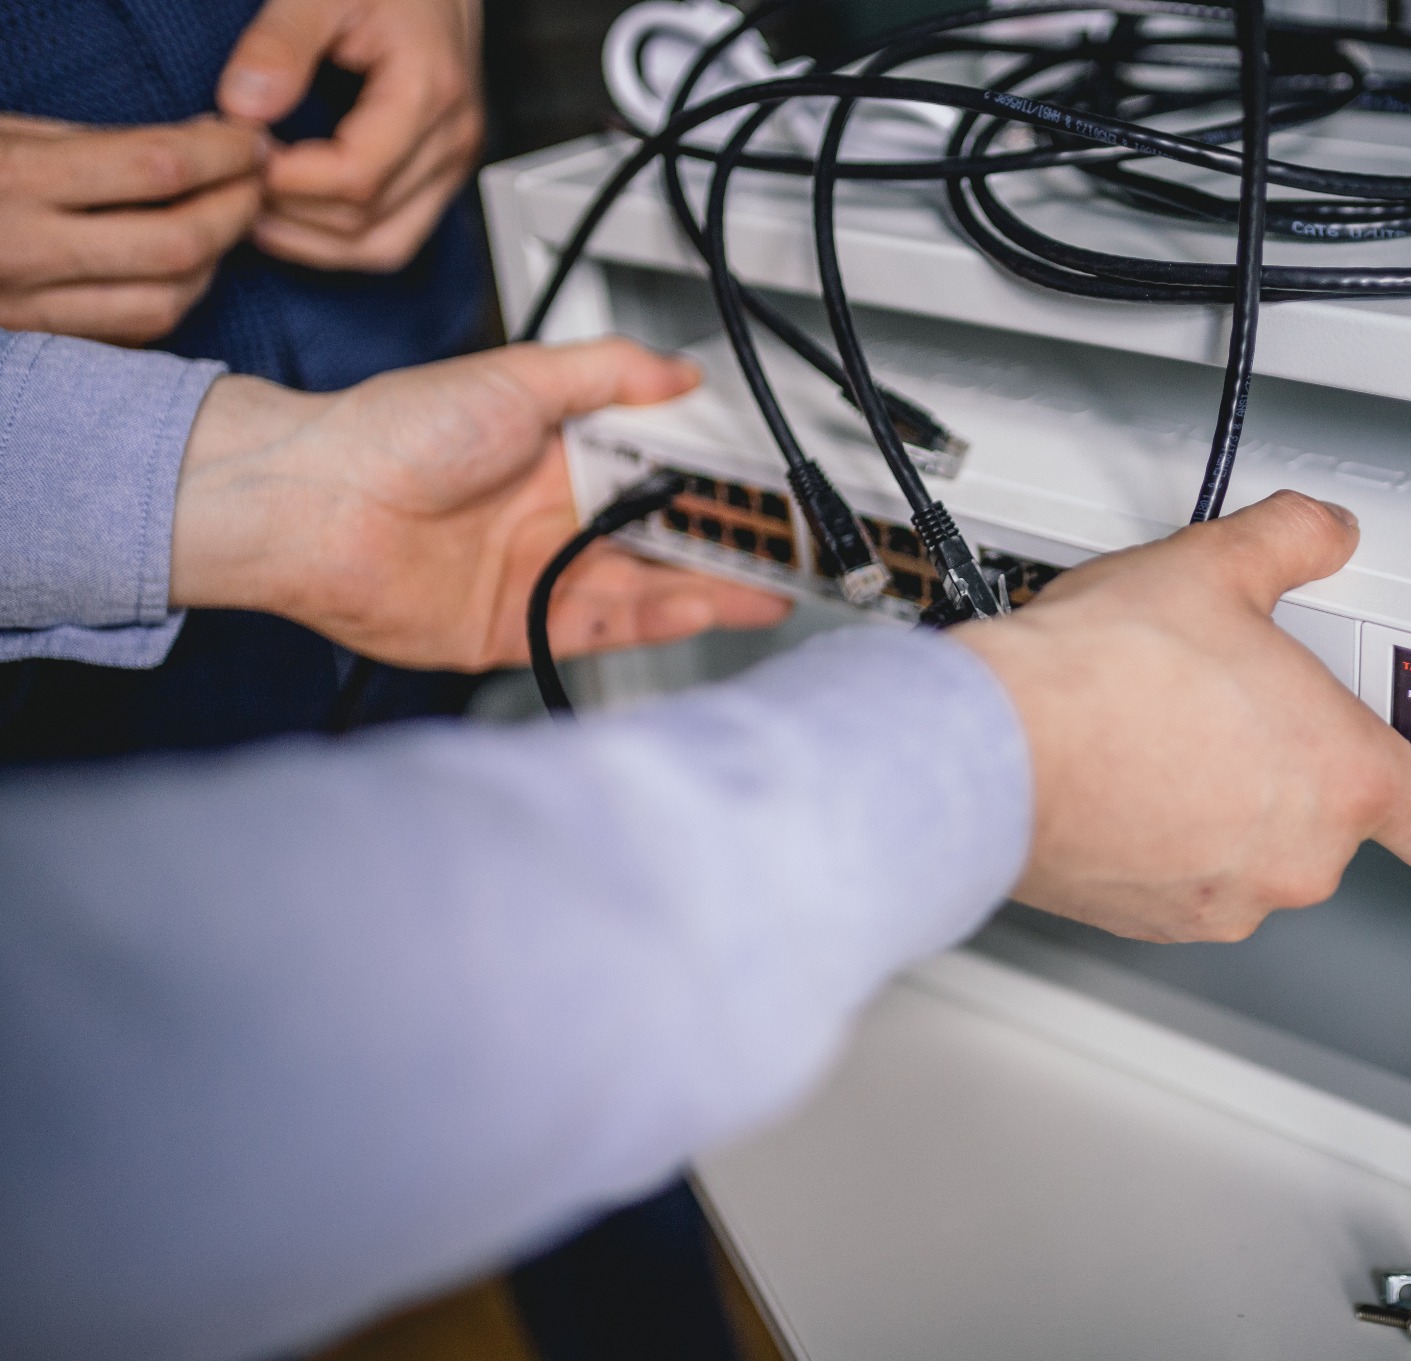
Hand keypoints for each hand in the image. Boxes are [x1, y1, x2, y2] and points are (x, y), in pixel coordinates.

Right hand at [0, 114, 264, 344]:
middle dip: (235, 211)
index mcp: (15, 178)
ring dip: (212, 264)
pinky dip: (172, 300)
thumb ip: (106, 141)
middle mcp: (23, 249)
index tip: (251, 144)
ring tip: (222, 226)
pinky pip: (133, 334)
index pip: (156, 168)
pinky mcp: (38, 345)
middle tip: (255, 185)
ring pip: (165, 302)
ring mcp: (27, 307)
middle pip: (177, 244)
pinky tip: (180, 270)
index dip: (222, 154)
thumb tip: (208, 138)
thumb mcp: (10, 134)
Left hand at [170, 337, 790, 670]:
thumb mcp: (516, 378)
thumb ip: (607, 374)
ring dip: (714, 587)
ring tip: (771, 587)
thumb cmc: (391, 431)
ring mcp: (541, 575)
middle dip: (732, 543)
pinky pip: (604, 628)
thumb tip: (682, 372)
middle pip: (666, 535)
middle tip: (791, 547)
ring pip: (648, 587)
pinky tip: (704, 605)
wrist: (310, 506)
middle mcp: (557, 516)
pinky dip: (658, 619)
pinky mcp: (519, 628)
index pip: (664, 468)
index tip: (771, 485)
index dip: (719, 478)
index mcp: (562, 453)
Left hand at [218, 0, 483, 272]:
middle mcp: (451, 141)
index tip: (236, 152)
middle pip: (365, 220)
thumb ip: (280, 43)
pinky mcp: (440, 178)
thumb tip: (242, 107)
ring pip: (382, 247)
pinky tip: (292, 216)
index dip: (286, 180)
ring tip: (256, 205)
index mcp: (429, 92)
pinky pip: (393, 240)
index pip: (357, 177)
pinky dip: (338, 243)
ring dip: (312, 240)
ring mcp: (451, 166)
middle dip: (289, 210)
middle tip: (234, 175)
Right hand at [957, 493, 1410, 942]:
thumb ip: (1290, 541)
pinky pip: (1184, 883)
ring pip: (1254, 856)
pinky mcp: (1152, 922)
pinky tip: (1123, 779)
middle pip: (1334, 826)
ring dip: (1226, 811)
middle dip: (1291, 773)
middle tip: (1238, 711)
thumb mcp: (1213, 566)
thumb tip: (1319, 530)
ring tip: (1167, 738)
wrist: (993, 750)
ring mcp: (1226, 899)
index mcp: (1343, 778)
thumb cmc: (1102, 676)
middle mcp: (1298, 856)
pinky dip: (1163, 844)